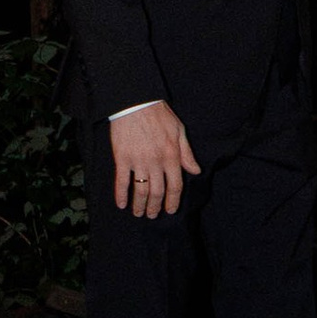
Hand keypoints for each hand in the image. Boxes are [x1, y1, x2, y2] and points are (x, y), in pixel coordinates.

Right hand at [108, 99, 197, 218]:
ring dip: (139, 205)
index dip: (173, 201)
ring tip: (138, 213)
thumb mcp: (179, 131)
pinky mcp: (122, 158)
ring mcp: (138, 161)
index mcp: (172, 155)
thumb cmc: (159, 114)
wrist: (136, 102)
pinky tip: (121, 204)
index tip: (170, 210)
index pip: (175, 185)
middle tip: (152, 215)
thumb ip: (187, 153)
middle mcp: (156, 162)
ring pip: (140, 191)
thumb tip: (195, 170)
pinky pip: (122, 181)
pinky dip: (121, 195)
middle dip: (155, 207)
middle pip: (157, 192)